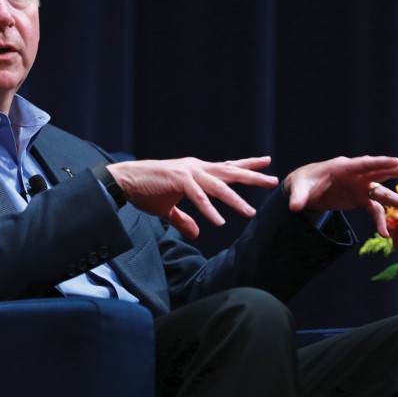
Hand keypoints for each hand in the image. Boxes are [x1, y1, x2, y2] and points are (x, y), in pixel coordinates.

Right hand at [107, 156, 279, 238]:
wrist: (125, 181)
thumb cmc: (145, 191)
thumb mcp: (168, 209)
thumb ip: (184, 220)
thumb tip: (196, 233)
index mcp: (196, 170)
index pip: (227, 166)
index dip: (246, 165)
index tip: (265, 163)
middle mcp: (196, 168)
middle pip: (230, 171)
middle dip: (252, 176)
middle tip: (272, 180)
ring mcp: (189, 172)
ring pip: (219, 186)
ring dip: (235, 200)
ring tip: (250, 212)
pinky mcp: (179, 180)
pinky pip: (199, 198)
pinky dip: (210, 210)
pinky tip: (220, 221)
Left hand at [283, 156, 397, 236]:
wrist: (304, 188)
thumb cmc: (302, 182)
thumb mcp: (299, 188)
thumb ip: (299, 197)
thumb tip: (295, 207)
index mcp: (342, 167)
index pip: (363, 164)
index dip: (379, 162)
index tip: (396, 160)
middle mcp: (355, 175)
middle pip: (379, 172)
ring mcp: (359, 187)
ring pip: (382, 191)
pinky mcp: (359, 199)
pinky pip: (374, 210)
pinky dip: (380, 221)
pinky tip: (385, 234)